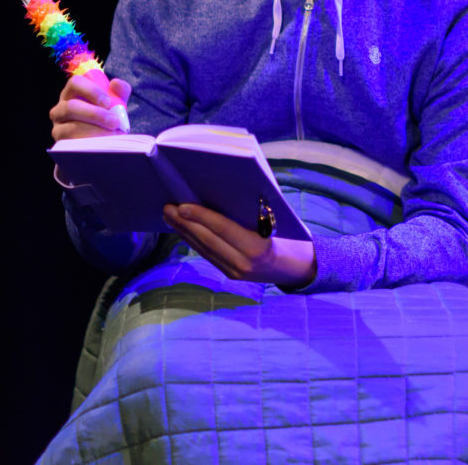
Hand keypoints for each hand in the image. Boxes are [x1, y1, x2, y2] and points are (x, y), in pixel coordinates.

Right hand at [50, 75, 130, 140]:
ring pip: (72, 128)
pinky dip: (90, 144)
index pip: (75, 83)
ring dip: (95, 131)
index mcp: (72, 93)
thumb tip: (116, 84)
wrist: (104, 141)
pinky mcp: (61, 144)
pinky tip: (104, 144)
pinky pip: (73, 144)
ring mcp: (58, 127)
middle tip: (115, 122)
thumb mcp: (115, 103)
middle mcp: (61, 108)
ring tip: (113, 135)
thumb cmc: (107, 116)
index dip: (91, 90)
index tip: (108, 102)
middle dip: (95, 115)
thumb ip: (120, 91)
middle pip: (71, 107)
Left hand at [163, 203, 317, 287]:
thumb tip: (221, 193)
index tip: (182, 204)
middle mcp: (244, 264)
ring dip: (184, 231)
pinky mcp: (230, 274)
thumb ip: (253, 213)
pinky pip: (207, 254)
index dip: (201, 216)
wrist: (299, 269)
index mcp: (258, 249)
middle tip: (167, 206)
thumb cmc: (291, 237)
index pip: (223, 229)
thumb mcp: (277, 223)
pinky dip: (193, 240)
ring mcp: (235, 272)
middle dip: (185, 223)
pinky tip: (183, 228)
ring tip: (169, 215)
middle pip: (208, 240)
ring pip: (203, 248)